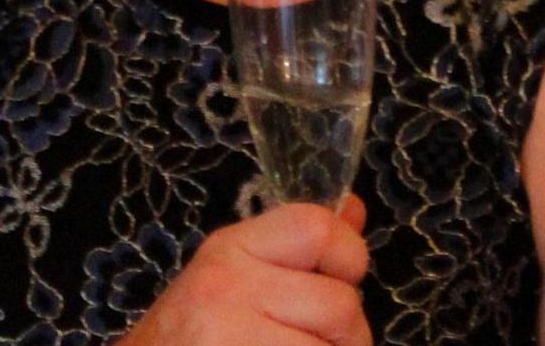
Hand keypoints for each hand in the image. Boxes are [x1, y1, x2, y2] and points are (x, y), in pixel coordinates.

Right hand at [119, 196, 371, 345]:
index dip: (349, 258)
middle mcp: (226, 284)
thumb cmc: (191, 335)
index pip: (319, 228)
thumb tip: (353, 212)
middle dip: (346, 336)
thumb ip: (298, 247)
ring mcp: (227, 333)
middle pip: (341, 304)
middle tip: (316, 344)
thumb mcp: (235, 278)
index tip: (338, 285)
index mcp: (231, 247)